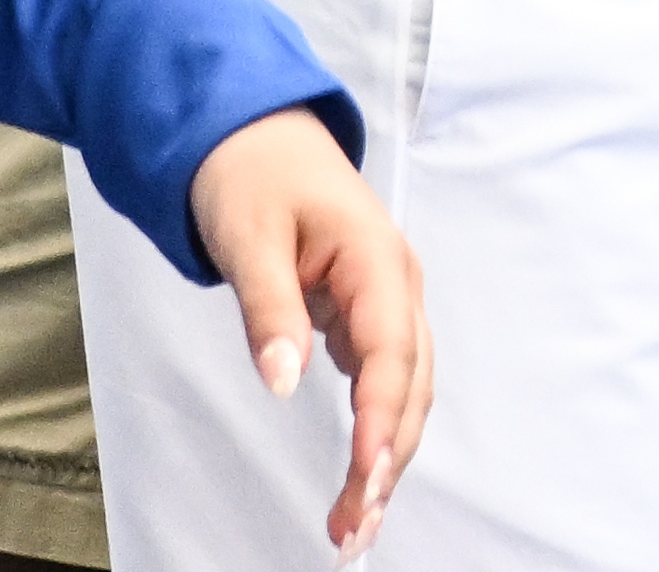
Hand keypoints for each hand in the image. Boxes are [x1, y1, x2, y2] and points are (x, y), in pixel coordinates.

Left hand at [183, 106, 430, 557]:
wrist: (253, 131)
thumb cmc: (252, 173)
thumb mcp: (248, 238)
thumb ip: (269, 310)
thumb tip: (282, 383)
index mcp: (376, 257)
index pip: (390, 351)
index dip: (381, 419)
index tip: (365, 477)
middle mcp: (395, 282)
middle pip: (410, 382)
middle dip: (390, 457)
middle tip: (355, 526)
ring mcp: (386, 298)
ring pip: (405, 387)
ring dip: (388, 453)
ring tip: (357, 519)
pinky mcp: (367, 313)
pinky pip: (386, 379)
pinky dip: (378, 429)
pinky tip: (362, 472)